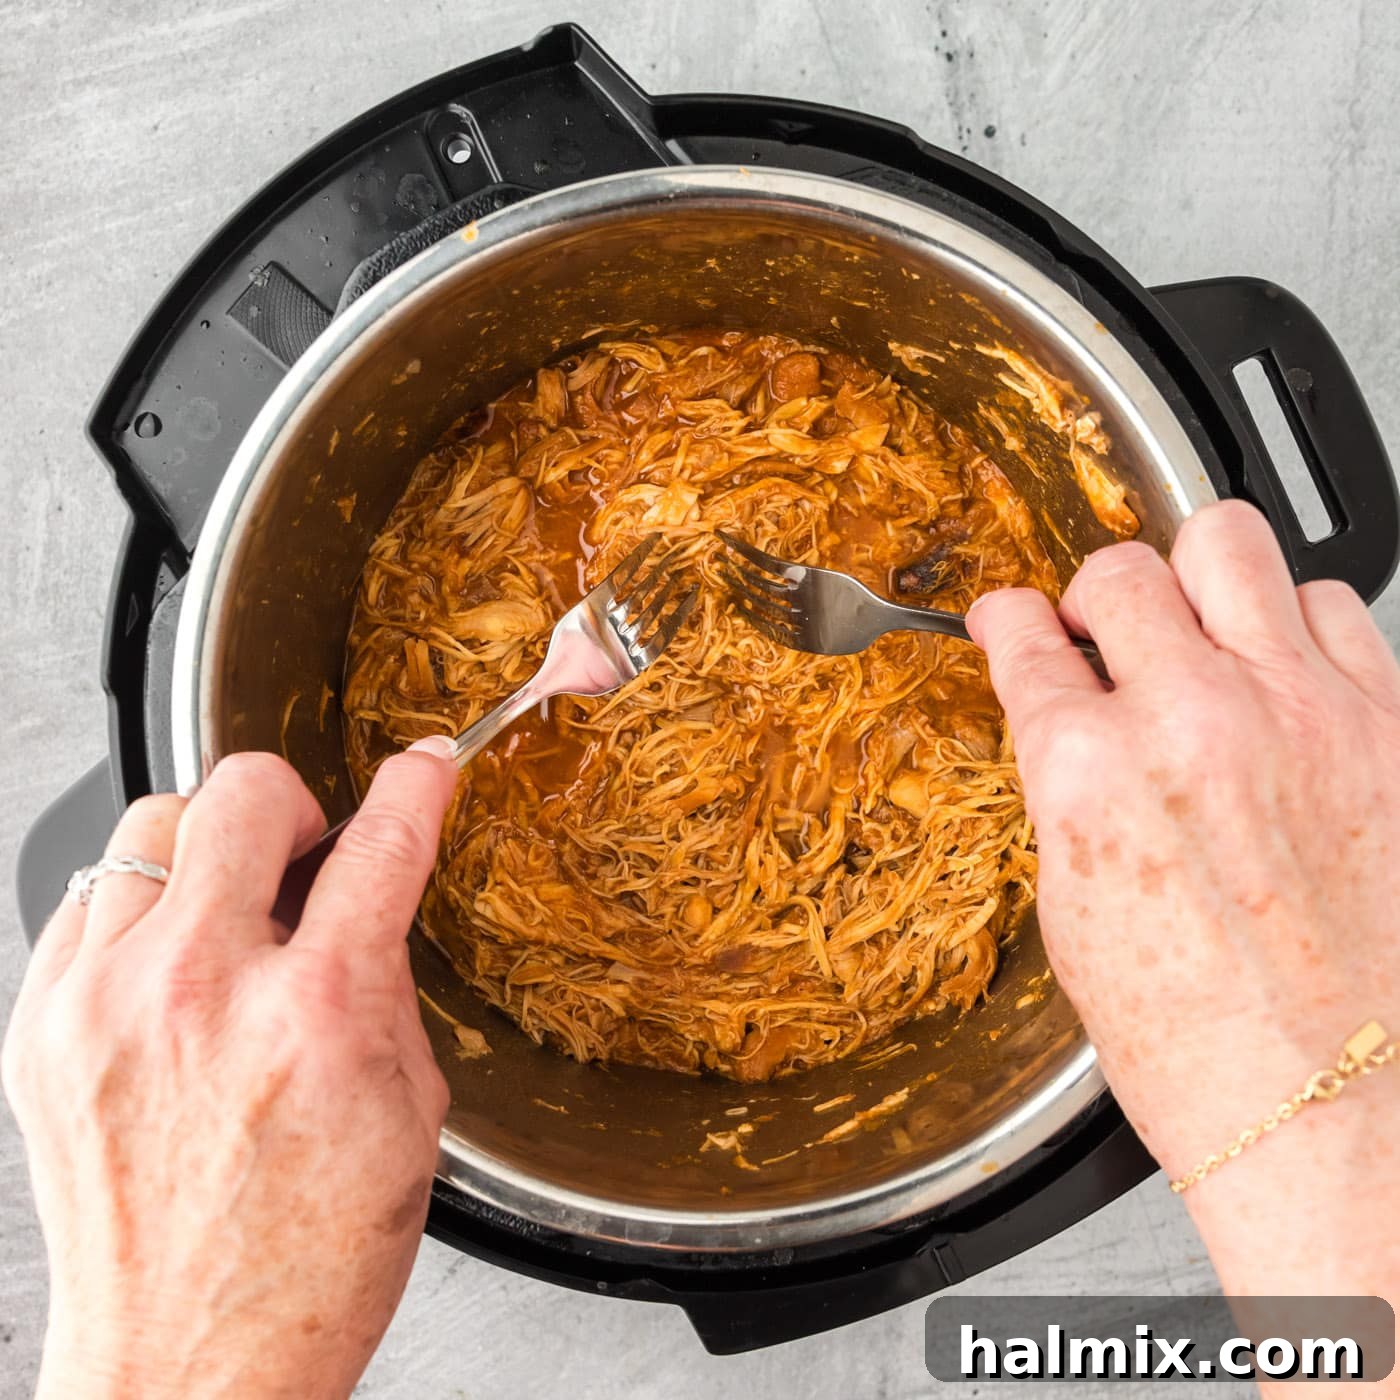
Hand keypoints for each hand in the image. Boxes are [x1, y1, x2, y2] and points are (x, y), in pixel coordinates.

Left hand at [3, 739, 457, 1399]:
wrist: (183, 1372)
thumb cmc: (304, 1266)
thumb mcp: (407, 1115)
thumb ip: (384, 985)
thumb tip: (367, 898)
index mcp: (317, 1016)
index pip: (380, 841)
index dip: (416, 784)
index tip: (425, 765)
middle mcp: (201, 992)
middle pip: (244, 791)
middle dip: (297, 801)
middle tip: (309, 848)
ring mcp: (103, 1006)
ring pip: (153, 824)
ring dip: (211, 853)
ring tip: (232, 913)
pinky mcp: (40, 1031)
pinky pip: (88, 899)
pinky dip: (142, 908)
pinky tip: (172, 961)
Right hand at [967, 501, 1399, 1302]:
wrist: (1332, 1110)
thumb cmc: (1198, 1042)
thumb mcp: (1074, 908)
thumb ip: (1067, 784)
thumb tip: (1065, 719)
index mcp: (1090, 773)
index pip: (1023, 637)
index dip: (1006, 621)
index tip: (1013, 620)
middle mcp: (1192, 721)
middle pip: (1122, 568)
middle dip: (1097, 596)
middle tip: (1106, 633)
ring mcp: (1302, 711)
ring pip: (1234, 545)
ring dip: (1201, 589)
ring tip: (1202, 639)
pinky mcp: (1389, 725)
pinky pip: (1334, 605)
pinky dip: (1296, 627)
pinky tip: (1281, 676)